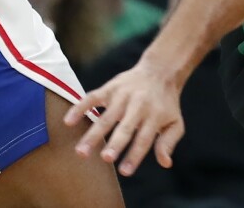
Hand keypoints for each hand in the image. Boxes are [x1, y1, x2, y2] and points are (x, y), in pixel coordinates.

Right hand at [66, 62, 184, 176]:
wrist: (160, 70)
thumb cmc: (166, 103)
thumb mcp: (175, 122)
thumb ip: (168, 142)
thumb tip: (165, 163)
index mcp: (155, 116)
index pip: (144, 139)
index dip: (134, 156)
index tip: (125, 172)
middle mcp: (139, 106)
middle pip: (125, 128)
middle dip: (115, 144)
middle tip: (105, 159)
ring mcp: (123, 96)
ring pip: (106, 117)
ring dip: (93, 134)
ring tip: (80, 151)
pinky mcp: (110, 88)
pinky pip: (92, 98)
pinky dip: (79, 108)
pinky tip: (68, 122)